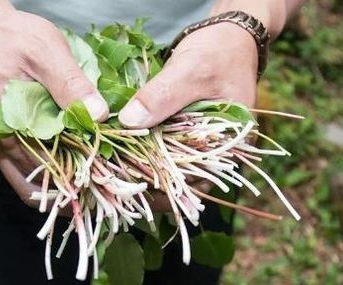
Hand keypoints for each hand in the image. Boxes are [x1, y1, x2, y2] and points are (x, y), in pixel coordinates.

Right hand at [0, 8, 108, 204]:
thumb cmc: (18, 39)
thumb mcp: (47, 53)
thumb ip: (71, 85)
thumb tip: (99, 116)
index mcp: (1, 123)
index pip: (41, 168)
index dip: (73, 182)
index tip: (102, 188)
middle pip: (32, 185)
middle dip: (67, 194)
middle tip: (101, 197)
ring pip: (29, 181)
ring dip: (58, 188)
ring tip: (92, 192)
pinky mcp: (5, 137)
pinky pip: (26, 167)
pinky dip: (50, 174)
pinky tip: (74, 173)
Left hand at [118, 23, 257, 210]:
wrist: (228, 38)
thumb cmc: (218, 52)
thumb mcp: (191, 71)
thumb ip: (163, 96)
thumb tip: (128, 121)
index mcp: (230, 146)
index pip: (194, 181)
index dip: (161, 188)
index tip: (127, 185)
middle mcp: (217, 152)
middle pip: (180, 179)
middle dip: (147, 182)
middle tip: (112, 180)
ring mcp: (201, 143)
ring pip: (170, 167)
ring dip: (143, 168)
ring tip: (111, 169)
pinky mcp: (186, 132)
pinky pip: (165, 149)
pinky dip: (145, 150)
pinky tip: (121, 149)